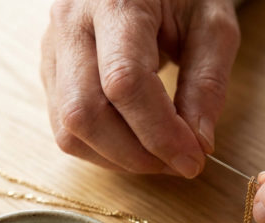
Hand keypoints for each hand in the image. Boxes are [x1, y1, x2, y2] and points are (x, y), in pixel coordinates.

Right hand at [40, 0, 239, 176]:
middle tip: (177, 164)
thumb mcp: (213, 27)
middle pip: (84, 113)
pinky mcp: (51, 69)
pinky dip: (103, 148)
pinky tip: (136, 143)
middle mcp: (71, 23)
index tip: (192, 159)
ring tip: (159, 156)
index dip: (159, 133)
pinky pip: (65, 126)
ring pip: (68, 128)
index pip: (124, 82)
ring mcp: (53, 47)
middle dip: (135, 154)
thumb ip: (208, 84)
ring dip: (118, 158)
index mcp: (115, 2)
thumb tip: (198, 144)